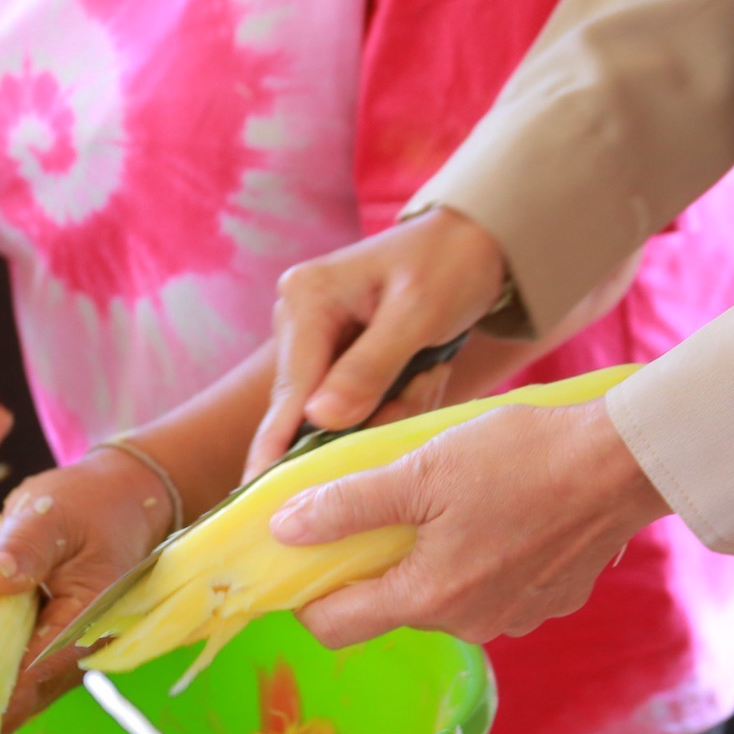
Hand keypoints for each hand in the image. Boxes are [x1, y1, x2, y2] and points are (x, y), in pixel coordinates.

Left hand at [0, 449, 174, 733]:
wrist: (117, 504)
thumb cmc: (89, 506)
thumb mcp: (52, 514)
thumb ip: (24, 544)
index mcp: (88, 623)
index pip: (33, 672)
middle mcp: (80, 654)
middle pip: (22, 697)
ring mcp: (64, 659)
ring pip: (16, 696)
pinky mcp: (48, 653)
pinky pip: (13, 677)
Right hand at [247, 209, 508, 477]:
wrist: (476, 243)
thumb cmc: (450, 265)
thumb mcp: (419, 313)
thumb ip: (370, 367)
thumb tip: (319, 420)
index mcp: (307, 297)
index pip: (292, 386)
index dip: (278, 443)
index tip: (258, 490)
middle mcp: (299, 317)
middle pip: (311, 405)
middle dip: (368, 415)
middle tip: (424, 383)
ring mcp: (315, 338)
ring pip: (338, 410)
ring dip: (390, 404)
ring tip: (432, 369)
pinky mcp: (336, 355)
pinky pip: (356, 402)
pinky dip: (394, 398)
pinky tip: (424, 371)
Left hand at [268, 401, 670, 647]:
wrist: (625, 460)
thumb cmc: (522, 460)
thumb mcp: (420, 471)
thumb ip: (347, 506)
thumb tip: (284, 530)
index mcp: (428, 599)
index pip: (335, 628)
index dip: (307, 595)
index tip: (304, 556)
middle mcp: (470, 625)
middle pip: (390, 608)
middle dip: (376, 565)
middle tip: (383, 506)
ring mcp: (514, 618)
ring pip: (442, 597)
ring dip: (431, 558)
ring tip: (447, 500)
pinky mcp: (549, 602)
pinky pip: (491, 588)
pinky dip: (479, 557)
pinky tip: (497, 511)